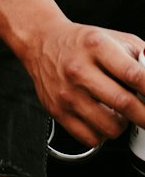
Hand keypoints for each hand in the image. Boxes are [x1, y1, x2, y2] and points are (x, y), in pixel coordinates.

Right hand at [27, 22, 144, 146]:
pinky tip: (101, 118)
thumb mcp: (114, 38)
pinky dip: (102, 133)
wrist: (41, 42)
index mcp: (96, 46)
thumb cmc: (82, 43)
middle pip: (124, 104)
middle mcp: (79, 70)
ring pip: (110, 127)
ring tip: (119, 112)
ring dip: (122, 125)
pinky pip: (91, 139)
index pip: (134, 74)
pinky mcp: (57, 111)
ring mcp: (67, 93)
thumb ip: (142, 56)